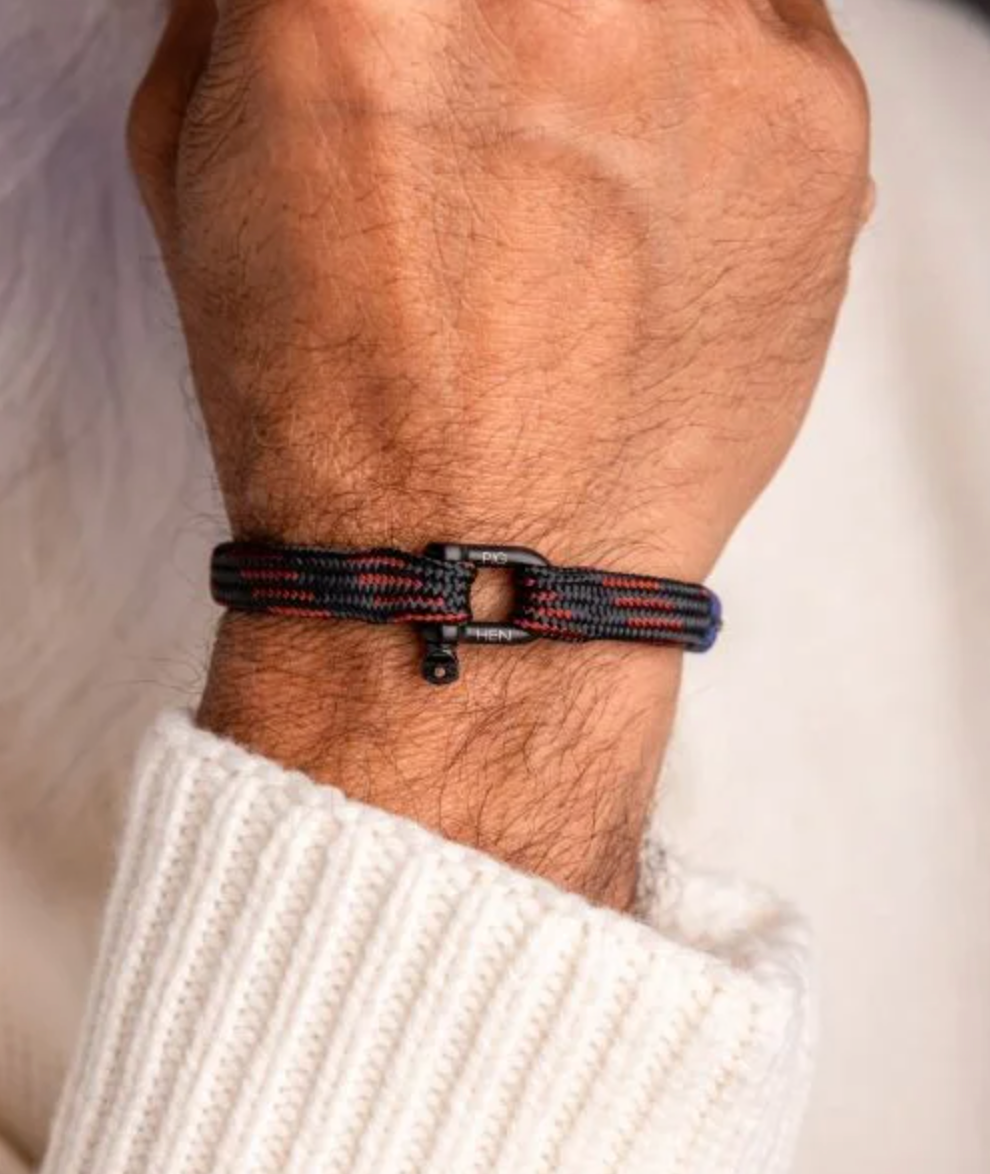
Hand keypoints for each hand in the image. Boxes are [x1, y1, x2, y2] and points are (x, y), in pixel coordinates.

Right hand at [129, 0, 869, 907]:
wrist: (471, 570)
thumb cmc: (332, 407)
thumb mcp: (204, 170)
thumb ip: (257, 6)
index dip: (405, 10)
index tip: (422, 42)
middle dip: (512, 26)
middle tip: (501, 81)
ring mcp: (706, 46)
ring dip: (619, 24)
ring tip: (579, 131)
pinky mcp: (817, 126)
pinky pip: (768, 24)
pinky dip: (710, 74)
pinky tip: (654, 189)